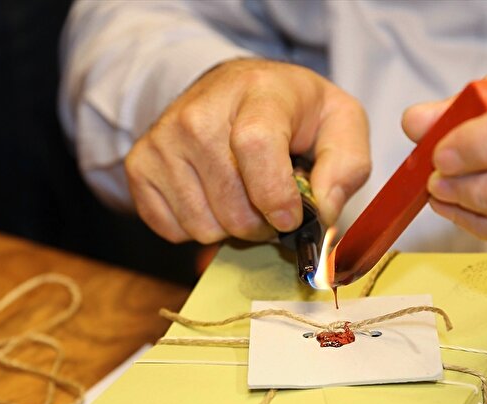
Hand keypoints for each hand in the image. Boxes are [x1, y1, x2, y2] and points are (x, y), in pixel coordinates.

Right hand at [124, 59, 370, 242]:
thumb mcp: (340, 124)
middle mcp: (199, 113)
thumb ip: (346, 166)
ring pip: (203, 227)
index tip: (290, 218)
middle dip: (263, 223)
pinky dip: (199, 228)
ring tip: (243, 196)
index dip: (276, 196)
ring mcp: (163, 139)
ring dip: (232, 227)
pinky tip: (213, 197)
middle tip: (273, 202)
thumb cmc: (293, 112)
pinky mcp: (140, 165)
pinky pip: (173, 230)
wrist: (236, 90)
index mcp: (256, 93)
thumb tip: (322, 211)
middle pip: (232, 205)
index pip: (255, 147)